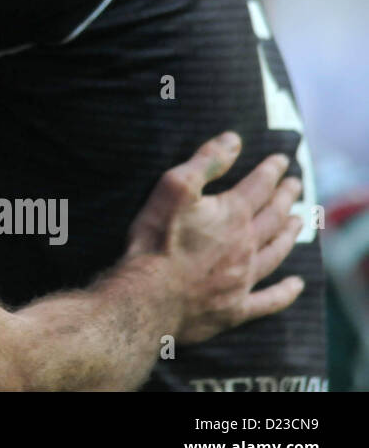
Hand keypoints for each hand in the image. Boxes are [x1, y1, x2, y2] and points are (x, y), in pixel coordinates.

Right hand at [126, 132, 304, 343]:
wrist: (150, 296)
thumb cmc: (157, 239)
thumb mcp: (174, 188)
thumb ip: (206, 163)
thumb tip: (233, 140)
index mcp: (232, 215)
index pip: (259, 186)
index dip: (271, 171)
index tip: (282, 160)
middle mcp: (246, 245)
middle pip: (273, 217)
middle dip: (285, 198)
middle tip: (295, 186)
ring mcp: (243, 278)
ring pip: (275, 252)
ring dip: (289, 235)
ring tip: (298, 222)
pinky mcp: (236, 307)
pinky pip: (269, 300)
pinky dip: (285, 292)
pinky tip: (296, 286)